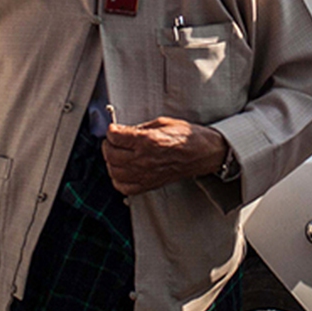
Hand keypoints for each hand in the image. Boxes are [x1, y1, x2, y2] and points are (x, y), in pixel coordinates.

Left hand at [102, 117, 226, 195]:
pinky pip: (124, 187)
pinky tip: (121, 171)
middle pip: (111, 154)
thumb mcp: (163, 123)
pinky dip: (118, 179)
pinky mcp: (149, 184)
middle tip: (112, 140)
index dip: (111, 130)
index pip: (115, 136)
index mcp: (148, 141)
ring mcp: (146, 174)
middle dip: (108, 145)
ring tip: (115, 154)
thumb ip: (141, 127)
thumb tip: (126, 131)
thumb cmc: (188, 138)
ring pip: (114, 171)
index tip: (113, 129)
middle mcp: (144, 159)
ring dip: (111, 161)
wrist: (204, 154)